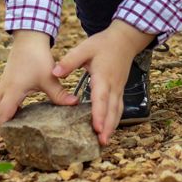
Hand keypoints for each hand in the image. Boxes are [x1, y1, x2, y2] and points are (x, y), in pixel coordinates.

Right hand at [0, 30, 78, 123]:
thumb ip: (59, 94)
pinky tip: (22, 106)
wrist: (29, 39)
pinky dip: (5, 105)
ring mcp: (2, 85)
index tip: (18, 134)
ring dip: (3, 112)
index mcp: (13, 90)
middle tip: (18, 126)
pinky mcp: (5, 82)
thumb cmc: (37, 57)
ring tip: (21, 117)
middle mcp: (3, 89)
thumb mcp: (49, 77)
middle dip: (1, 121)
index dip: (7, 127)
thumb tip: (74, 104)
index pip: (1, 115)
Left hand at [53, 20, 153, 144]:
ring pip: (117, 111)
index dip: (99, 114)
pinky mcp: (120, 90)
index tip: (96, 128)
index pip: (101, 98)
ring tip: (104, 141)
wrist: (125, 39)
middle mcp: (113, 85)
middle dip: (107, 127)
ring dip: (112, 126)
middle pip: (112, 109)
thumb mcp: (85, 48)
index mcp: (103, 76)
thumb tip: (55, 71)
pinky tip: (109, 129)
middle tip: (101, 143)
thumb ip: (70, 60)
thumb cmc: (104, 44)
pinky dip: (115, 120)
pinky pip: (119, 108)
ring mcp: (119, 88)